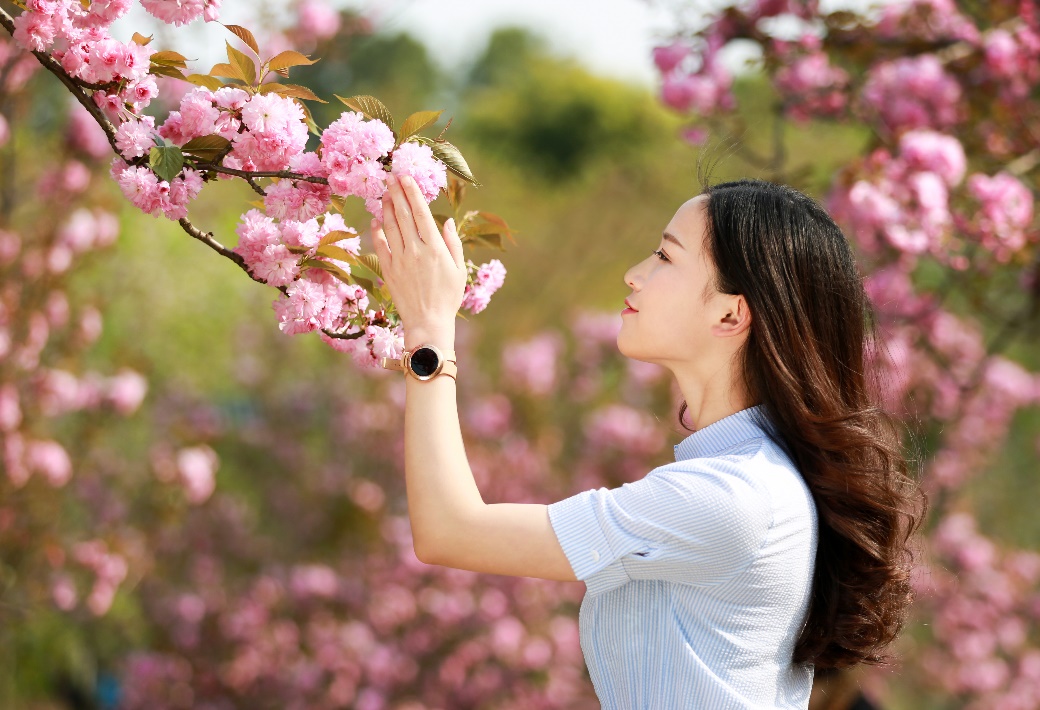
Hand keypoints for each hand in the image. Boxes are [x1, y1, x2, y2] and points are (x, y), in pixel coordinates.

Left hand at [371, 174, 466, 348]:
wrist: (428, 322)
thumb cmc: (448, 297)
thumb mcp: (459, 269)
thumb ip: (453, 243)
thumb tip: (447, 222)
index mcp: (435, 248)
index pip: (422, 213)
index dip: (413, 193)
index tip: (406, 177)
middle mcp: (416, 250)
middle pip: (404, 215)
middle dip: (397, 193)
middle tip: (391, 175)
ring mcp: (400, 260)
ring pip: (390, 227)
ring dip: (387, 207)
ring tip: (384, 192)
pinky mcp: (389, 270)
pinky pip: (380, 245)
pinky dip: (376, 231)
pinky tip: (375, 220)